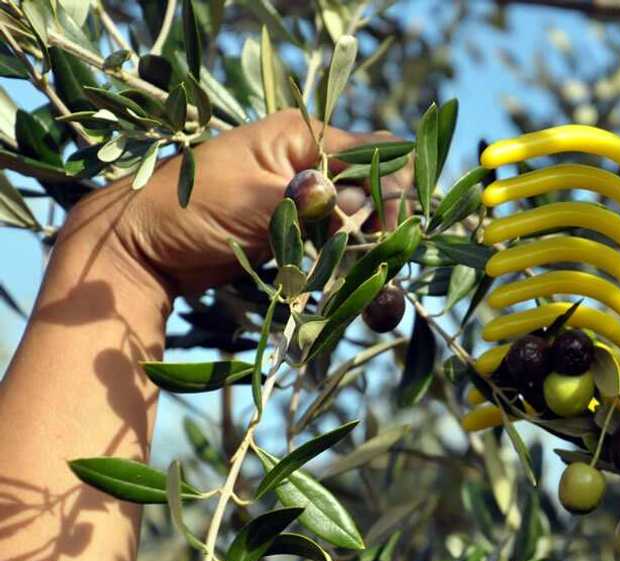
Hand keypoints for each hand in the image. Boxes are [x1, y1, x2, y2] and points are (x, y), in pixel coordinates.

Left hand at [60, 109, 408, 298]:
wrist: (142, 246)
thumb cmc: (187, 210)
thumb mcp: (252, 201)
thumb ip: (310, 202)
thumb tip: (360, 204)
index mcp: (301, 135)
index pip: (377, 152)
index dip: (389, 190)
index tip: (383, 232)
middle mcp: (309, 159)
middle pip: (375, 185)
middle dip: (381, 223)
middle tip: (372, 260)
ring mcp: (303, 194)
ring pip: (361, 215)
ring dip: (365, 245)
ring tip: (360, 275)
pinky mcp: (297, 226)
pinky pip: (339, 237)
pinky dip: (345, 258)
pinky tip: (342, 277)